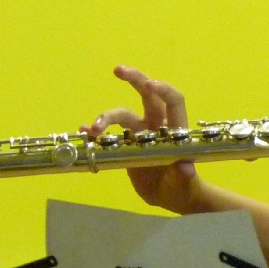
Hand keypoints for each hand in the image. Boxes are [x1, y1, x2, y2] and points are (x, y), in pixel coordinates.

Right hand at [81, 66, 197, 212]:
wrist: (170, 197)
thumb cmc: (184, 186)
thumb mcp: (185, 183)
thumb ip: (184, 174)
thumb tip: (185, 168)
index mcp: (175, 129)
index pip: (174, 101)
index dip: (164, 90)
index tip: (150, 84)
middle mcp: (157, 125)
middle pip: (147, 95)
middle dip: (134, 79)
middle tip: (117, 70)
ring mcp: (140, 133)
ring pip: (122, 115)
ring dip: (106, 117)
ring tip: (93, 129)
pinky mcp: (125, 144)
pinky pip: (108, 133)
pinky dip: (94, 131)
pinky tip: (83, 131)